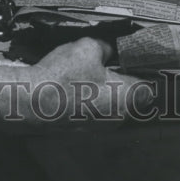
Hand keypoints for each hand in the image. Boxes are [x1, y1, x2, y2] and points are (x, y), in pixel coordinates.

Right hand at [4, 37, 154, 131]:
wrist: (30, 103)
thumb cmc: (63, 75)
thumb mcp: (88, 47)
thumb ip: (106, 48)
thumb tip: (109, 51)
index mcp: (127, 96)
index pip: (149, 86)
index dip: (144, 72)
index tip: (137, 63)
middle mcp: (119, 117)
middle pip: (130, 98)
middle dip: (122, 82)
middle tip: (110, 65)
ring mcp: (101, 129)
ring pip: (111, 107)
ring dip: (104, 94)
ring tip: (87, 76)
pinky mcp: (83, 133)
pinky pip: (93, 115)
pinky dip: (87, 104)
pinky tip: (73, 90)